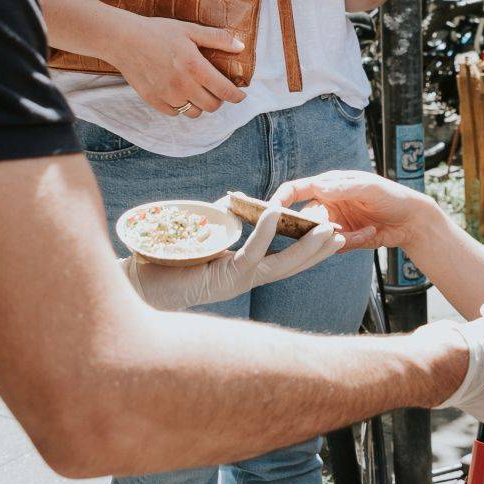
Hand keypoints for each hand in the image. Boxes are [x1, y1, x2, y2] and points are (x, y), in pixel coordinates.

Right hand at [104, 14, 246, 117]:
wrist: (123, 39)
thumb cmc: (158, 32)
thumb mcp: (190, 30)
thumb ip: (217, 38)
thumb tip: (240, 47)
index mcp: (195, 67)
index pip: (225, 91)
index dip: (236, 96)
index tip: (240, 96)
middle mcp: (183, 85)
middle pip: (212, 106)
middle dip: (219, 100)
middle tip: (216, 90)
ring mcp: (167, 95)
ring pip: (194, 113)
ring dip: (200, 105)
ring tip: (197, 92)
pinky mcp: (153, 100)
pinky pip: (175, 113)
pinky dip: (181, 107)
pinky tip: (179, 94)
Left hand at [121, 197, 344, 309]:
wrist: (140, 284)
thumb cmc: (167, 261)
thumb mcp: (205, 235)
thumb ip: (223, 219)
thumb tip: (235, 200)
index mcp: (243, 272)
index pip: (285, 261)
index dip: (310, 251)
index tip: (333, 237)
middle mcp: (245, 280)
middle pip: (292, 266)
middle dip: (319, 251)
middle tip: (343, 234)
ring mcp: (236, 281)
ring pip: (280, 265)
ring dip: (305, 247)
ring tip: (325, 227)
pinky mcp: (223, 277)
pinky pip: (251, 253)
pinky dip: (266, 233)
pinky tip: (277, 213)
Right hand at [269, 169, 441, 250]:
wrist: (412, 222)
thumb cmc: (393, 197)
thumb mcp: (371, 188)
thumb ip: (345, 188)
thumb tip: (319, 186)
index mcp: (329, 185)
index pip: (296, 190)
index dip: (280, 198)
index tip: (270, 211)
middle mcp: (327, 204)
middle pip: (304, 219)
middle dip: (317, 227)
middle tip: (339, 228)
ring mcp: (333, 224)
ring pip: (318, 237)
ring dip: (341, 236)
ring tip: (367, 228)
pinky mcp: (342, 240)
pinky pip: (334, 247)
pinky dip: (352, 242)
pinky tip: (371, 233)